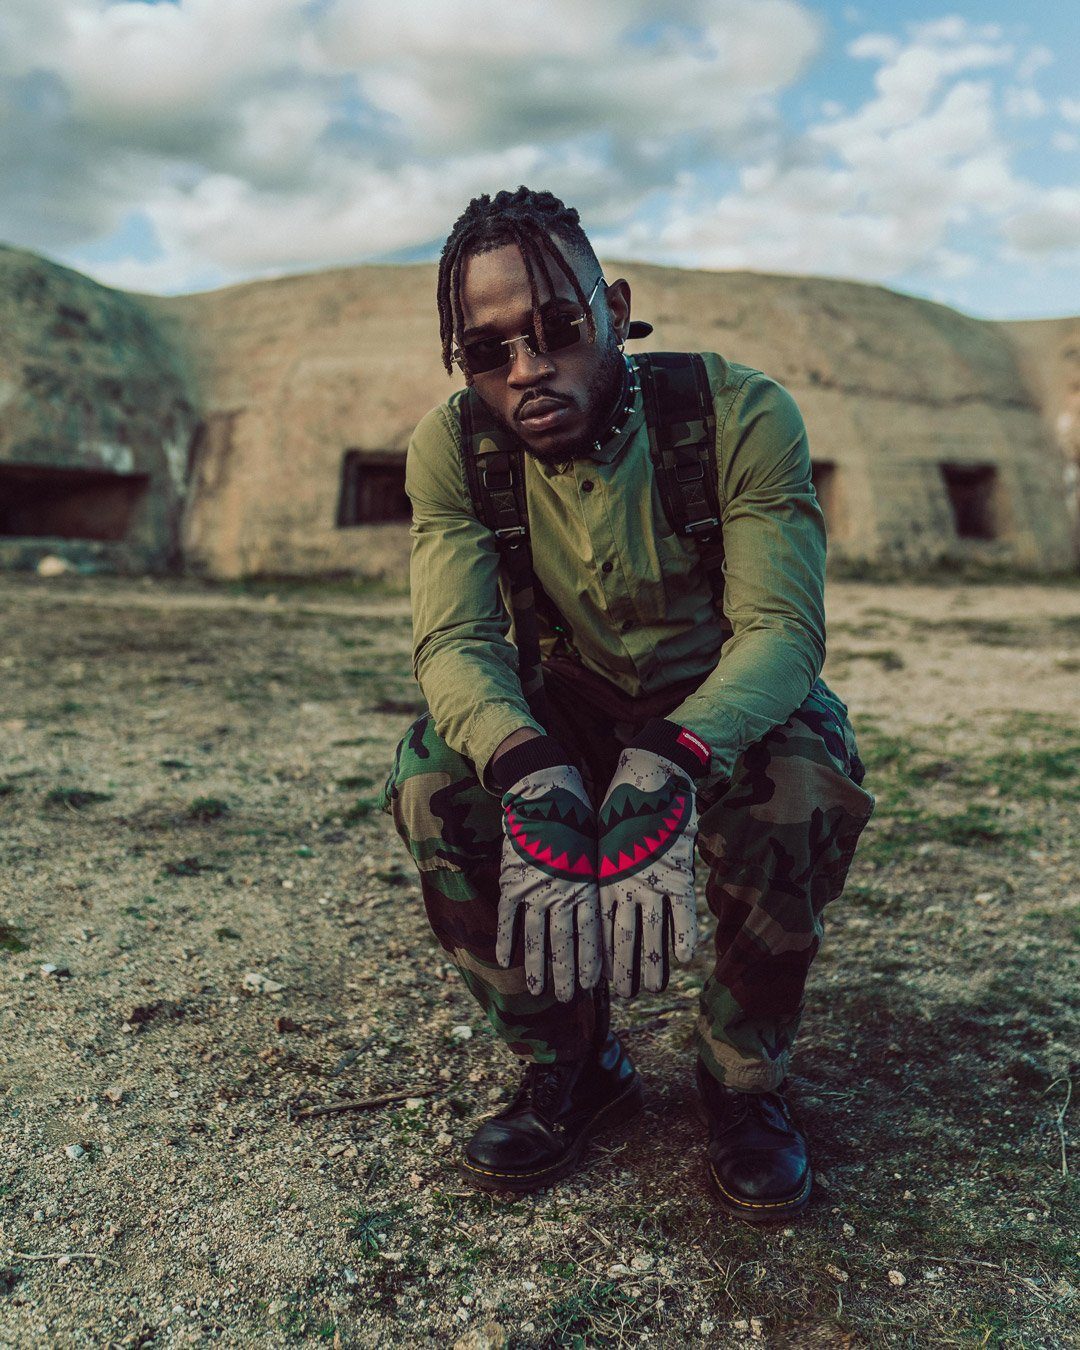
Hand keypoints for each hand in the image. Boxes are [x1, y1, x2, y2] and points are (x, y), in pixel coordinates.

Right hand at [496, 763, 602, 1001]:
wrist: (544, 788)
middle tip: (568, 1000)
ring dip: (538, 967)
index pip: (590, 935)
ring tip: (538, 992)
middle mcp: (561, 893)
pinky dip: (506, 939)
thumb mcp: (597, 851)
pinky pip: (508, 916)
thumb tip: (610, 911)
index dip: (591, 962)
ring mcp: (534, 888)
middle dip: (567, 975)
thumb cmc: (579, 817)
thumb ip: (598, 884)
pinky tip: (504, 961)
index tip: (593, 987)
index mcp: (587, 886)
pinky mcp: (511, 879)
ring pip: (535, 938)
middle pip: (564, 944)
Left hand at [598, 745, 700, 996]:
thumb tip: (598, 895)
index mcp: (603, 876)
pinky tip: (684, 959)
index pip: (599, 928)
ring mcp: (652, 879)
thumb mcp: (603, 839)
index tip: (594, 982)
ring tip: (647, 990)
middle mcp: (625, 883)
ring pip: (649, 932)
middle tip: (622, 996)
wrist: (650, 770)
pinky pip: (682, 911)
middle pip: (621, 938)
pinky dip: (683, 935)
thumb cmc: (622, 802)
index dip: (597, 957)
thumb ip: (603, 870)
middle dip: (620, 971)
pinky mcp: (678, 870)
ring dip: (648, 965)